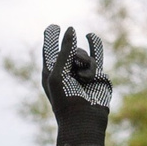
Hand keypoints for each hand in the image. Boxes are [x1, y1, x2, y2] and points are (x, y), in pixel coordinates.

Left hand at [41, 25, 112, 145]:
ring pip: (84, 55)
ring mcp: (81, 72)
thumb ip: (64, 52)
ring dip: (86, 64)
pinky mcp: (96, 74)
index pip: (49, 49)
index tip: (53, 27)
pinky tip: (90, 35)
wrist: (84, 119)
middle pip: (70, 50)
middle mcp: (65, 70)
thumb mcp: (58, 74)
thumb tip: (70, 30)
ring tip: (85, 80)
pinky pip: (96, 54)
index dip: (51, 37)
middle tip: (75, 71)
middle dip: (75, 56)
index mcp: (50, 72)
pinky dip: (94, 44)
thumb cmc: (66, 99)